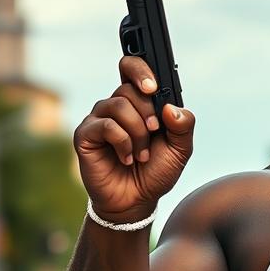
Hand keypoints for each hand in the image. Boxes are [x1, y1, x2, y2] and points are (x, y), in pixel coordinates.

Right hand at [73, 55, 195, 222]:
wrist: (137, 201)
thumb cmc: (156, 172)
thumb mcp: (179, 150)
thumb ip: (184, 127)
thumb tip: (171, 107)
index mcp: (138, 103)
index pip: (132, 69)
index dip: (140, 69)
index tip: (153, 87)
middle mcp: (116, 106)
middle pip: (129, 88)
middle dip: (148, 112)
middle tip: (156, 132)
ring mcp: (99, 119)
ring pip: (118, 105)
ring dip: (138, 133)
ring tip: (142, 155)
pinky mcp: (86, 135)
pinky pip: (106, 126)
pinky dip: (123, 143)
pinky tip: (127, 158)